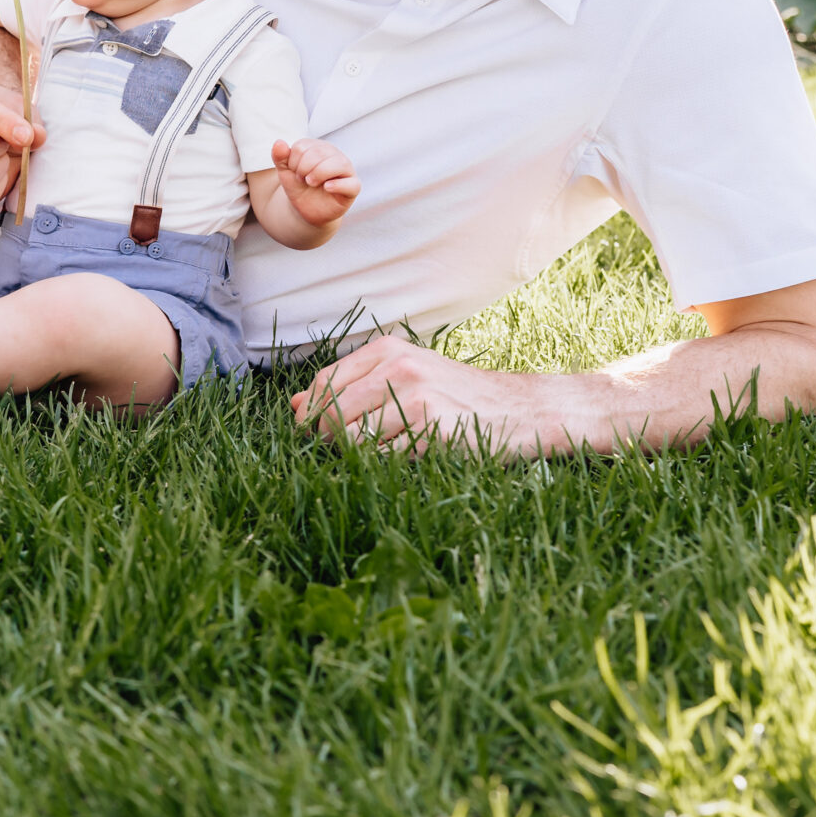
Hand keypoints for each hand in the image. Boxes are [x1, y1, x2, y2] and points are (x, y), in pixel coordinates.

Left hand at [271, 138, 359, 225]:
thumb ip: (280, 157)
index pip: (303, 146)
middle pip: (320, 152)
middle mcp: (335, 155)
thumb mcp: (286, 172)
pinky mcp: (352, 187)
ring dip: (319, 173)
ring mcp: (346, 171)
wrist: (306, 209)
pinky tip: (326, 188)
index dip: (293, 161)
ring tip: (310, 183)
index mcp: (318, 147)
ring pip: (339, 164)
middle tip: (302, 179)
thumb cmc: (299, 187)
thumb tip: (279, 143)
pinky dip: (338, 185)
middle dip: (304, 168)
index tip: (295, 172)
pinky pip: (351, 184)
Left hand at [291, 337, 567, 457]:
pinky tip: (414, 455)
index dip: (312, 414)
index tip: (319, 432)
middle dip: (333, 440)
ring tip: (393, 448)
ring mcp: (414, 398)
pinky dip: (389, 466)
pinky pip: (383, 459)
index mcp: (386, 350)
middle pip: (330, 415)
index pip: (322, 385)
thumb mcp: (406, 377)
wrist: (523, 410)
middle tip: (362, 446)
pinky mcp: (431, 430)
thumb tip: (292, 406)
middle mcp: (398, 367)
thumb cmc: (459, 397)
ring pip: (352, 440)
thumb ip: (351, 388)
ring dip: (361, 455)